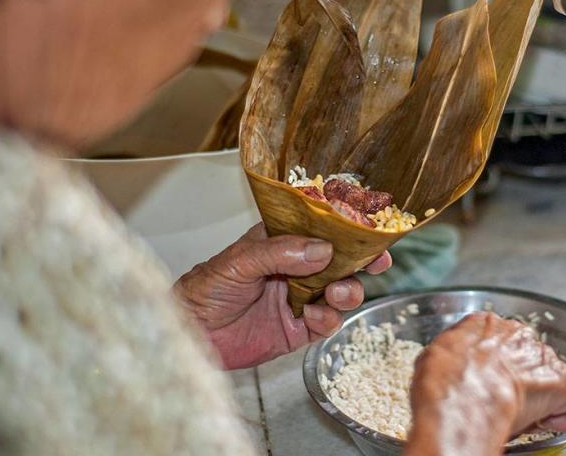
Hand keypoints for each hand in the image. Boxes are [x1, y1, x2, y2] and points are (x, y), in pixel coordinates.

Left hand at [173, 223, 391, 369]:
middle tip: (376, 263)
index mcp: (282, 243)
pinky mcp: (298, 330)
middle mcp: (295, 268)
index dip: (348, 230)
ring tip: (337, 293)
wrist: (188, 336)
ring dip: (347, 291)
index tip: (371, 231)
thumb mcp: (237, 261)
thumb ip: (280, 253)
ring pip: (340, 292)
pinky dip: (328, 320)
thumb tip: (322, 249)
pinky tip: (314, 318)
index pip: (321, 230)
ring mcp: (299, 299)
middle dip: (362, 261)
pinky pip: (326, 323)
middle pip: (340, 261)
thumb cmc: (203, 291)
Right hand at [405, 312, 565, 455]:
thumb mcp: (431, 358)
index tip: (490, 385)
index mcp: (485, 324)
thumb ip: (450, 357)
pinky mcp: (564, 384)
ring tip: (528, 419)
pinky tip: (560, 422)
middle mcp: (518, 334)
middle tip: (506, 406)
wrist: (463, 400)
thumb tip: (448, 367)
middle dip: (522, 380)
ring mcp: (543, 358)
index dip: (496, 366)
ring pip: (555, 375)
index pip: (498, 340)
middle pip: (528, 356)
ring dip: (546, 396)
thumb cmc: (442, 384)